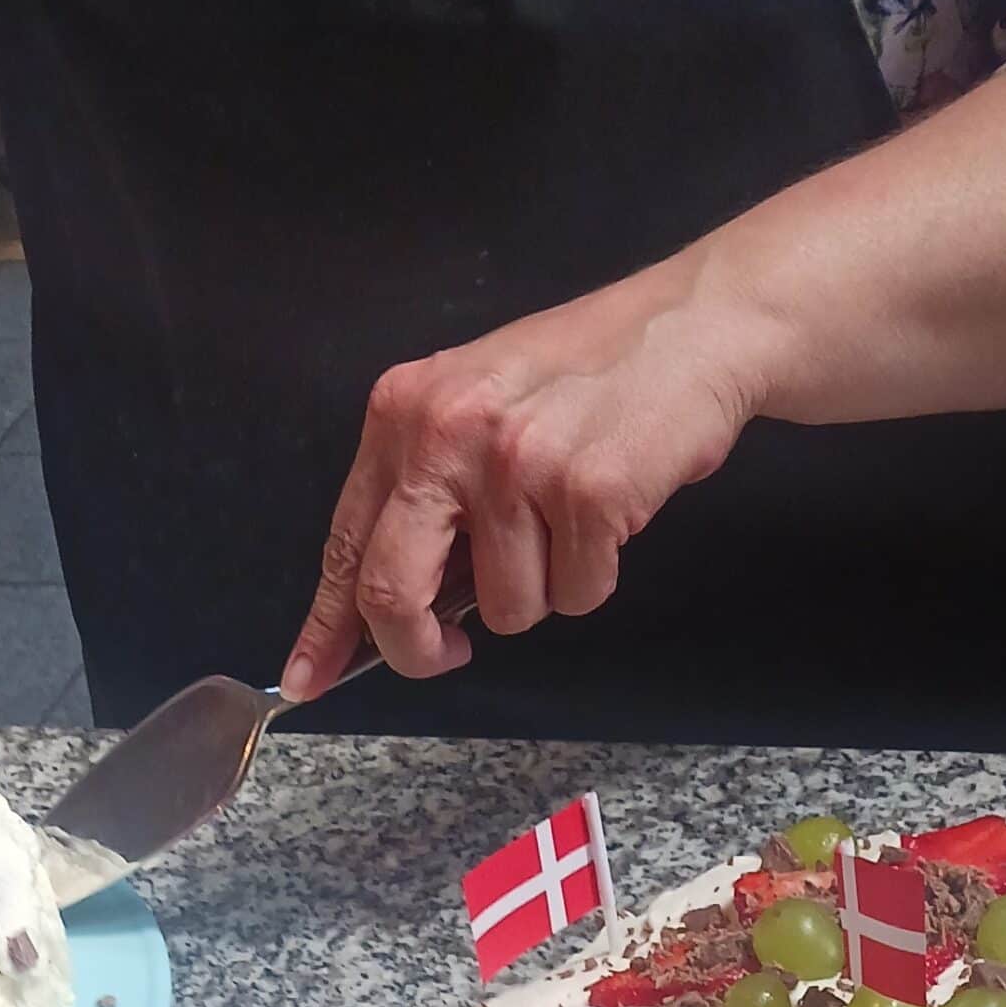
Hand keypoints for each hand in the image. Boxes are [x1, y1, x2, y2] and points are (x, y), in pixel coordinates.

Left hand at [280, 262, 775, 702]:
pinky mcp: (586, 491)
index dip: (329, 627)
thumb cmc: (586, 376)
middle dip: (419, 648)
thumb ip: (424, 498)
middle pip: (392, 595)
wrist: (695, 325)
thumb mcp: (475, 410)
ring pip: (504, 610)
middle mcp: (446, 434)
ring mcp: (515, 463)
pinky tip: (611, 510)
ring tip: (571, 515)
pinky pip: (576, 594)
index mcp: (404, 414)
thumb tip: (385, 610)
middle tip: (451, 652)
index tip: (310, 680)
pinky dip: (598, 572)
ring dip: (544, 587)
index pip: (345, 544)